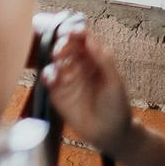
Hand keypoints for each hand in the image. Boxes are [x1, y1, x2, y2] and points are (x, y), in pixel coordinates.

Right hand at [42, 26, 134, 151]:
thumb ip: (104, 60)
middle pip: (66, 44)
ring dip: (54, 56)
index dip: (77, 31)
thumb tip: (90, 38)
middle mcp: (78, 63)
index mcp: (95, 58)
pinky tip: (53, 79)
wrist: (109, 133)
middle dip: (62, 43)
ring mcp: (66, 76)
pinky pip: (48, 77)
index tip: (73, 32)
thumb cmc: (117, 106)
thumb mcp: (115, 83)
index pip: (83, 38)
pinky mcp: (56, 90)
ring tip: (57, 60)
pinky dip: (48, 75)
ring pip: (54, 58)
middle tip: (62, 49)